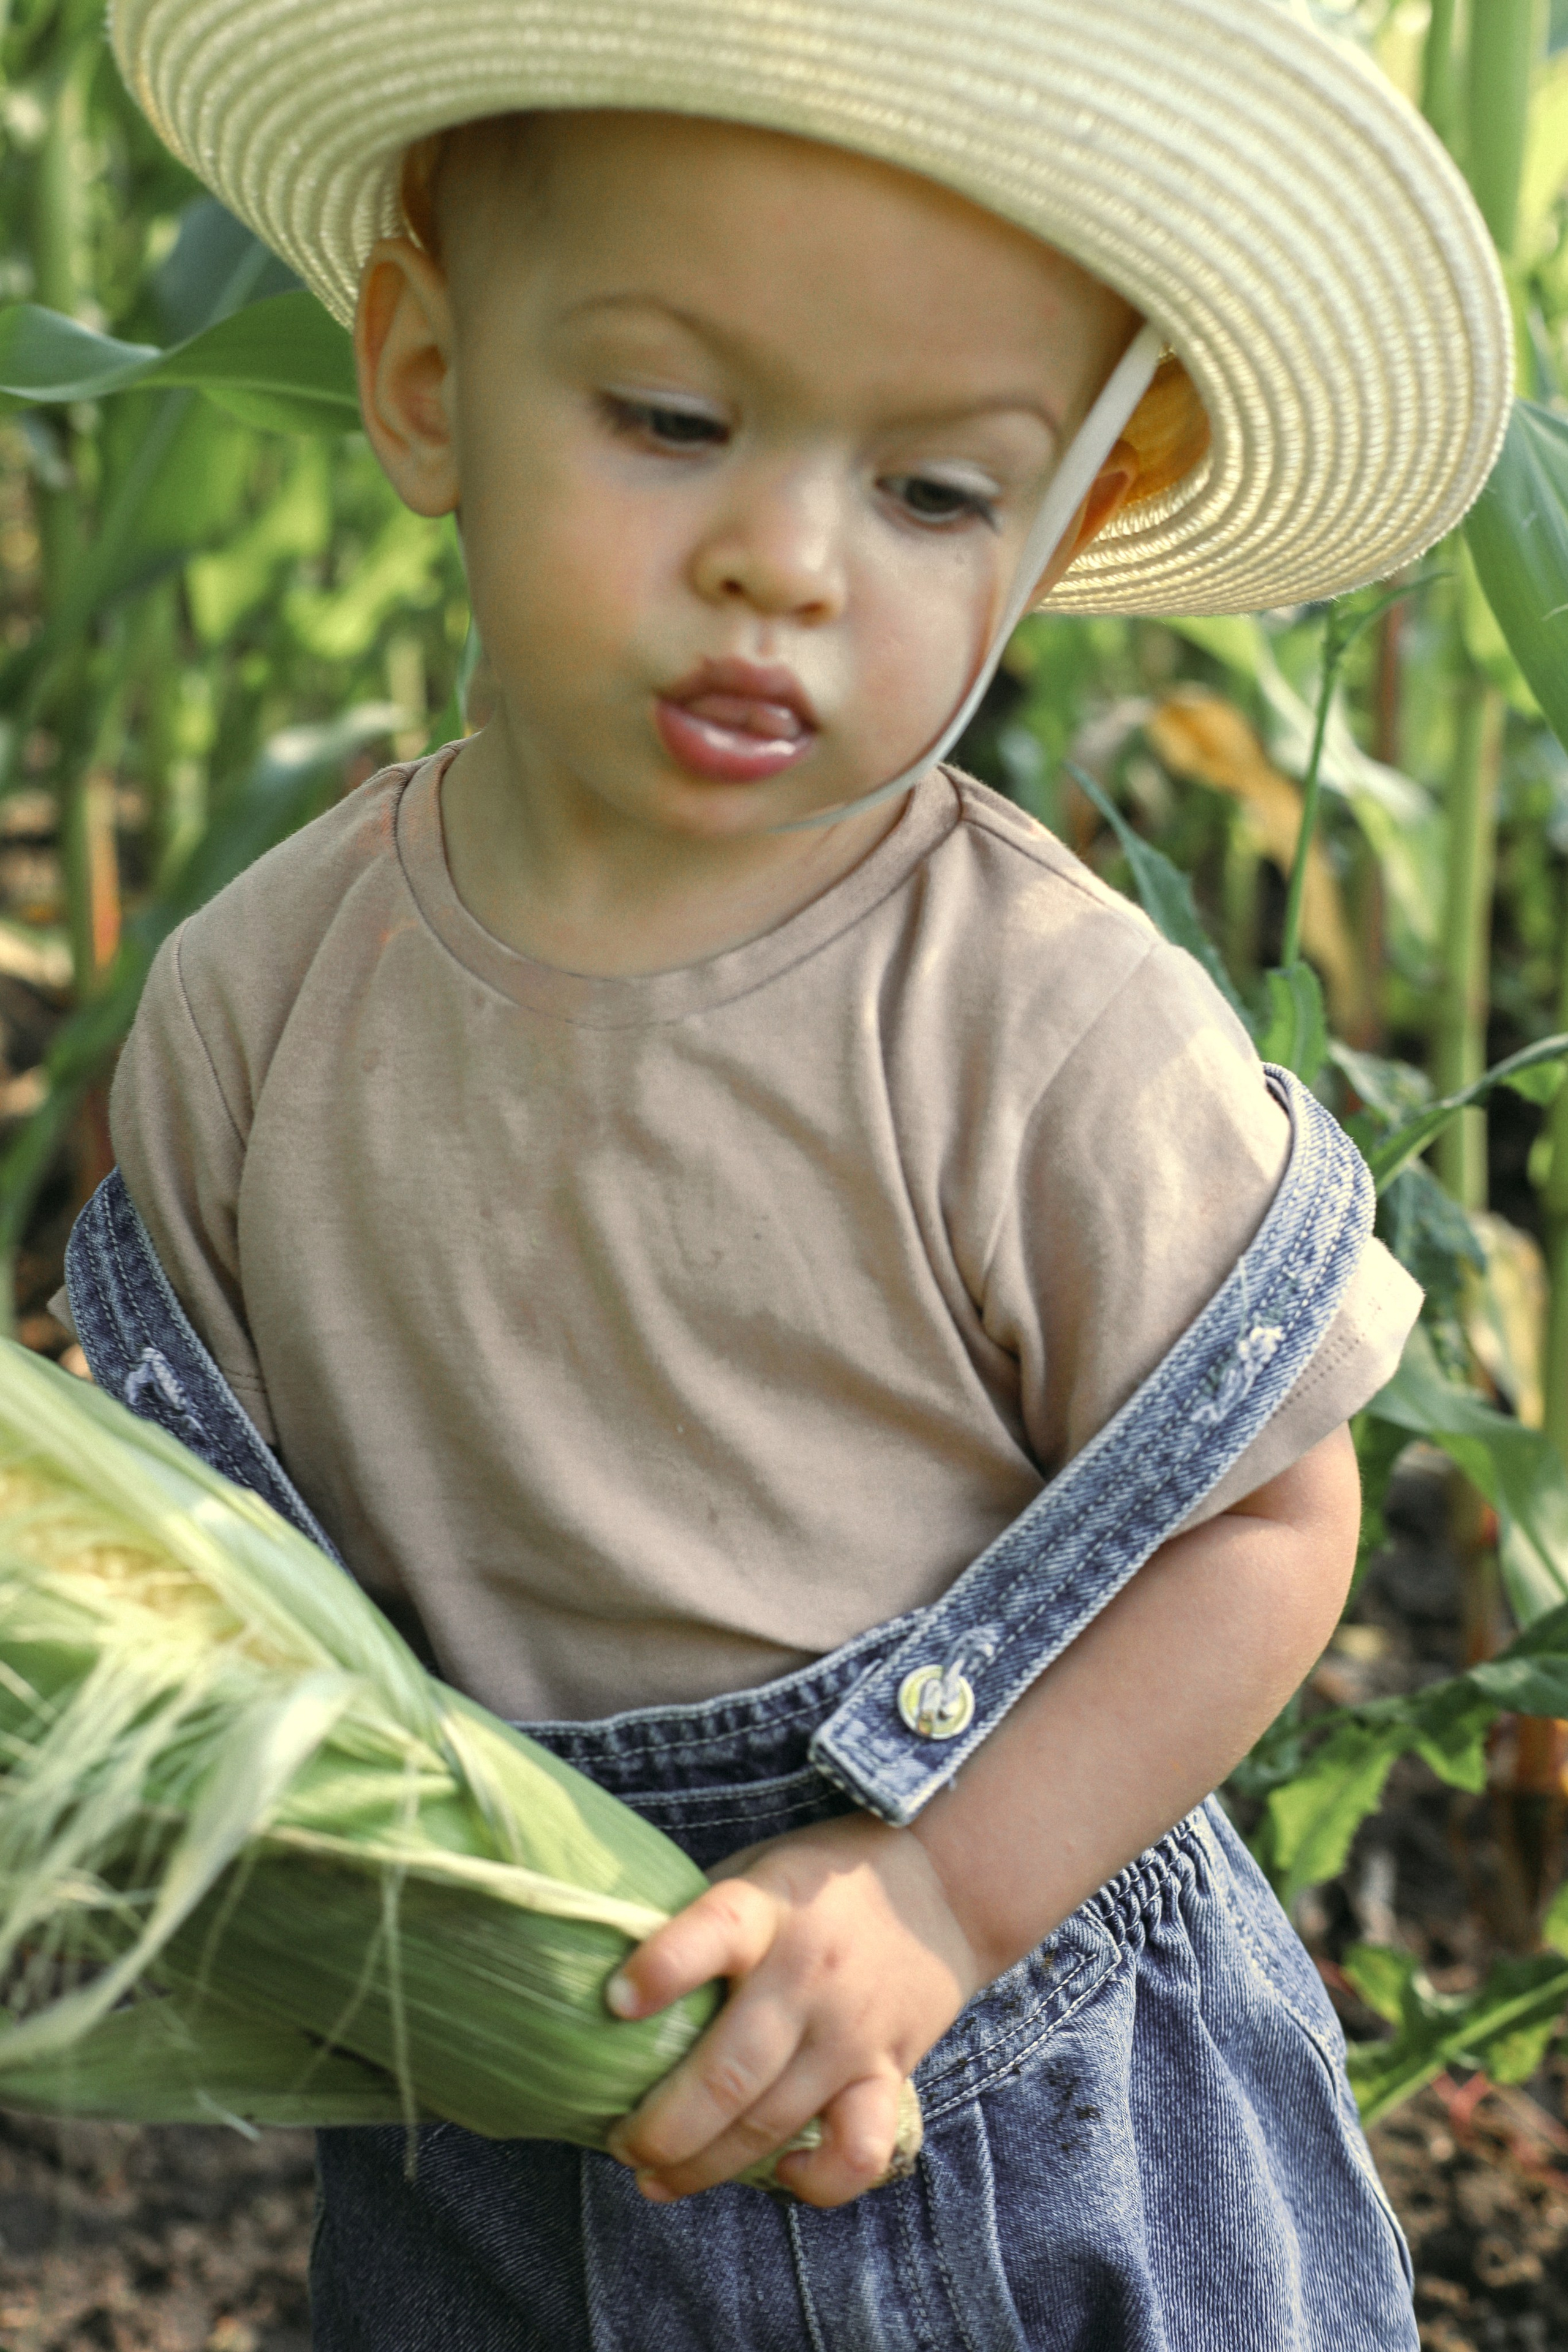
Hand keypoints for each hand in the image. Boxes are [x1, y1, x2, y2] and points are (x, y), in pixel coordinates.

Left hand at [602, 1812, 984, 2207]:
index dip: (661, 1970)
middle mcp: (808, 1974)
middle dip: (662, 2125)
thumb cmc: (821, 1880)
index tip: (613, 2003)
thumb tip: (608, 1969)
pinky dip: (819, 2180)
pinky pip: (858, 2149)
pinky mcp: (888, 2072)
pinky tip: (781, 2175)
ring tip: (653, 2179)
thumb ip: (700, 1919)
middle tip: (620, 2143)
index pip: (713, 1931)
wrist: (943, 1886)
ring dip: (704, 2165)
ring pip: (772, 2122)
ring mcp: (850, 2032)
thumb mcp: (757, 1869)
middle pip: (730, 2069)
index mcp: (768, 1907)